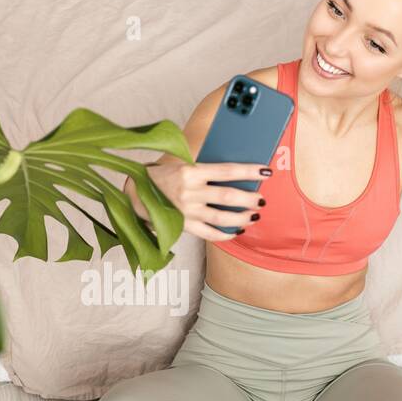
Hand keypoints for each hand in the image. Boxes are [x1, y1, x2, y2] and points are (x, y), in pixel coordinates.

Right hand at [129, 160, 265, 241]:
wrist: (136, 192)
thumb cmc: (164, 176)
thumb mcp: (184, 165)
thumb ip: (207, 171)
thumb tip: (238, 176)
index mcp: (190, 171)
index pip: (227, 170)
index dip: (248, 171)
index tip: (265, 171)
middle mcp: (189, 192)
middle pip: (228, 197)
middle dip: (249, 198)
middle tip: (261, 199)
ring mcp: (187, 211)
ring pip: (222, 218)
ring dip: (242, 218)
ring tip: (253, 216)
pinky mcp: (184, 226)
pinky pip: (209, 234)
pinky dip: (225, 235)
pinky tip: (236, 231)